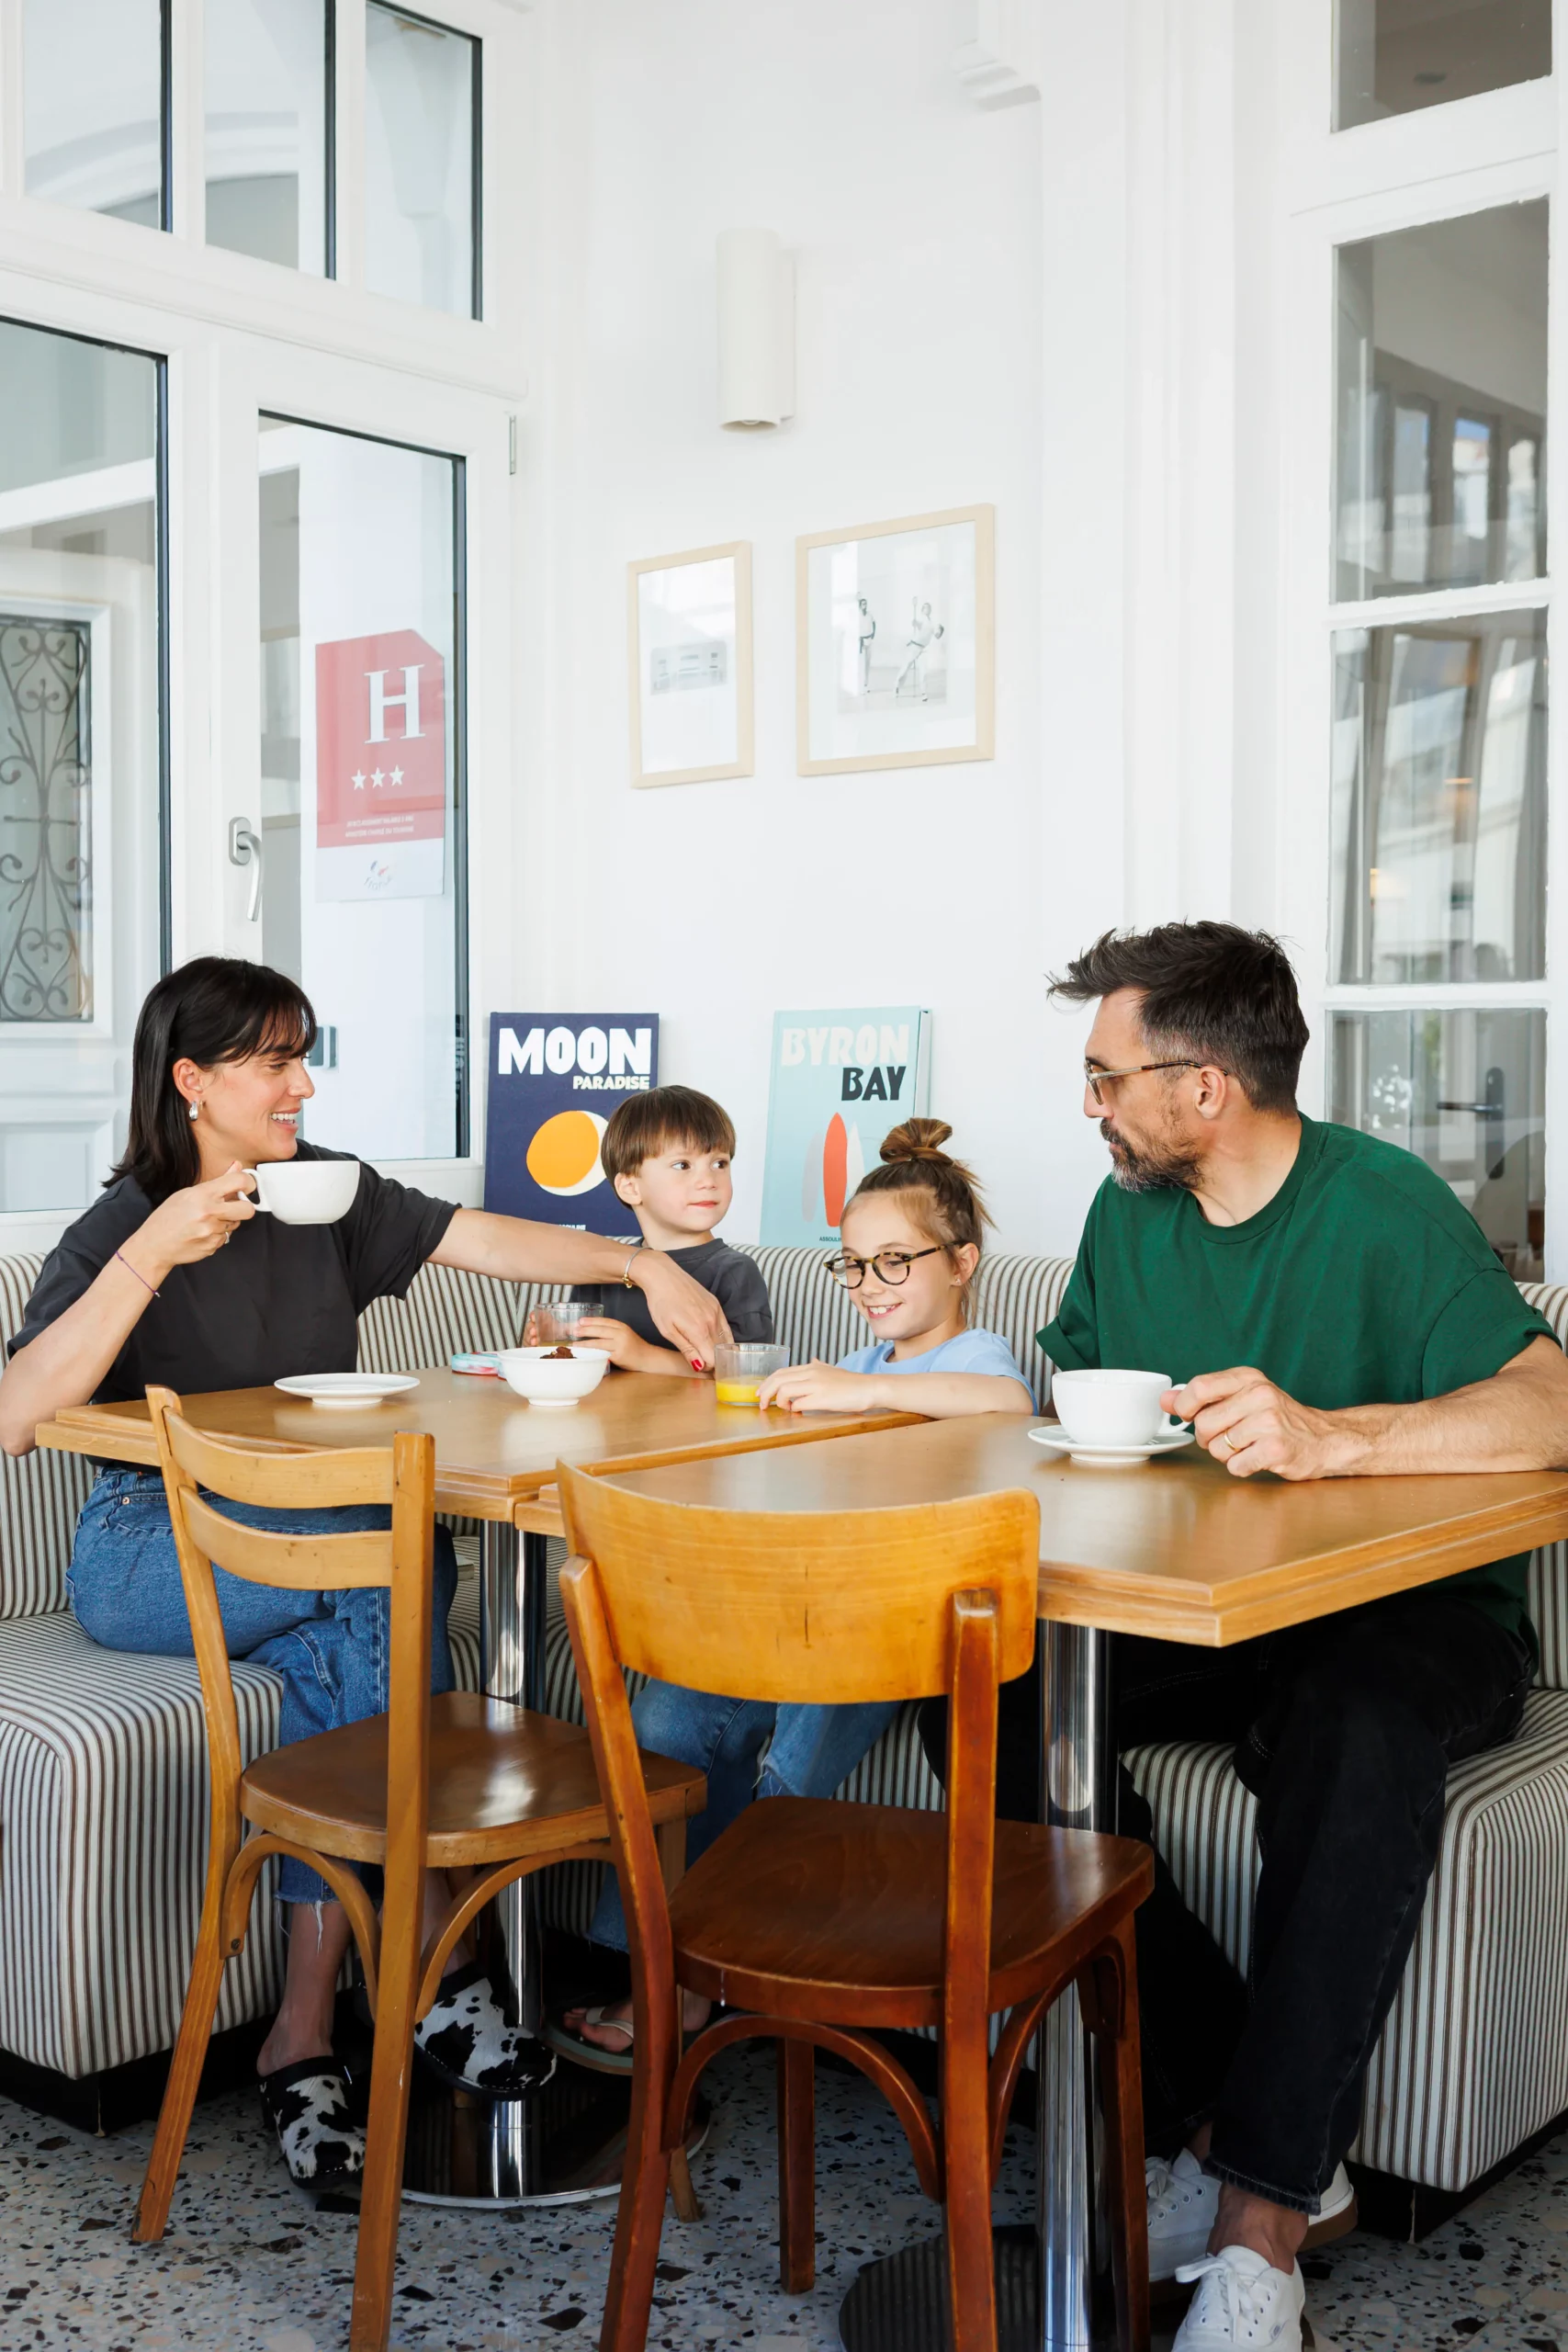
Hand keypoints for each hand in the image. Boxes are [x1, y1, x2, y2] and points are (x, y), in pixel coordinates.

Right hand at [134, 1164, 256, 1279]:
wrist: (154, 1245)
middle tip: (233, 1206)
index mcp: (203, 1195)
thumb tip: (237, 1167)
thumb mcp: (188, 1193)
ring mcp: (212, 1231)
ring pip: (236, 1224)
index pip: (239, 1181)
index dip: (249, 1183)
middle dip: (244, 1207)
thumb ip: (217, 1182)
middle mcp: (209, 1212)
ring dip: (227, 1221)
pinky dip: (218, 1234)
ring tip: (208, 1220)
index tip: (247, 1186)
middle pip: (248, 1209)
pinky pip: (225, 1237)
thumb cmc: (167, 1218)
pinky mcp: (213, 1246)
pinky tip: (202, 1232)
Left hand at [569, 1316, 649, 1370]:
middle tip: (574, 1330)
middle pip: (600, 1330)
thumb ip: (612, 1331)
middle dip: (586, 1330)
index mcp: (622, 1326)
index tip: (580, 1320)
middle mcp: (621, 1334)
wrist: (647, 1358)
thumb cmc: (634, 1346)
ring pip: (599, 1343)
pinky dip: (592, 1354)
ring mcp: (620, 1345)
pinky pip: (602, 1354)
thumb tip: (591, 1330)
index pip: (604, 1321)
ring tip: (575, 1344)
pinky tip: (585, 1354)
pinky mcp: (619, 1356)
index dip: (592, 1320)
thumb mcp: (625, 1334)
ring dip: (585, 1343)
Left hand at [630, 1253, 731, 1369]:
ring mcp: (716, 1311)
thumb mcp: (667, 1330)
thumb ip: (686, 1350)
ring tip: (706, 1351)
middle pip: (721, 1351)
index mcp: (699, 1330)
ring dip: (718, 1349)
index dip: (706, 1368)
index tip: (698, 1367)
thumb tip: (700, 1367)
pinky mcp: (717, 1305)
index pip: (713, 1360)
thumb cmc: (660, 1303)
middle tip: (701, 1361)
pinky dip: (722, 1337)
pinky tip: (712, 1339)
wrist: (663, 1275)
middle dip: (713, 1360)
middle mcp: (712, 1321)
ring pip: (726, 1339)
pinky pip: (725, 1327)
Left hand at [759, 1360, 875, 1414]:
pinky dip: (794, 1409)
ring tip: (785, 1409)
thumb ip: (820, 1366)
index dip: (767, 1383)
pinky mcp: (822, 1399)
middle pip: (778, 1380)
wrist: (870, 1388)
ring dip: (779, 1402)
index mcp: (811, 1367)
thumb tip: (813, 1361)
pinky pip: (798, 1403)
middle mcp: (811, 1373)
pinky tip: (798, 1412)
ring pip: (784, 1391)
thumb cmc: (853, 1382)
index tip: (760, 1393)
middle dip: (765, 1393)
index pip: (781, 1372)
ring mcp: (816, 1385)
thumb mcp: (833, 1370)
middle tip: (762, 1405)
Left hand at [1164, 1366, 1348, 1480]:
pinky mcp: (1275, 1449)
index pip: (1199, 1387)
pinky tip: (1259, 1458)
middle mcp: (1259, 1395)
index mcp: (1248, 1378)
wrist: (1323, 1438)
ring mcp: (1269, 1422)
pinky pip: (1236, 1466)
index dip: (1185, 1406)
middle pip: (1204, 1424)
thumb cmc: (1279, 1418)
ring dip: (1228, 1455)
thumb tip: (1165, 1400)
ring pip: (1218, 1448)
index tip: (1189, 1415)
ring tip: (1249, 1446)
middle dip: (1209, 1438)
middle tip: (1229, 1437)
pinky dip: (1242, 1467)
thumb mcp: (1243, 1397)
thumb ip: (1203, 1398)